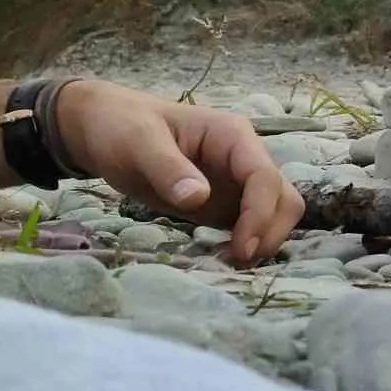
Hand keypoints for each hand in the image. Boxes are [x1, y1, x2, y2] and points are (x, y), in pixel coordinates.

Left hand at [52, 81, 304, 263]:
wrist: (106, 128)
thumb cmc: (123, 126)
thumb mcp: (139, 142)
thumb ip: (168, 169)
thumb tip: (199, 198)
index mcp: (233, 136)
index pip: (265, 176)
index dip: (259, 213)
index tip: (241, 247)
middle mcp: (244, 159)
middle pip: (284, 198)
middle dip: (271, 231)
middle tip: (239, 261)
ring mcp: (237, 182)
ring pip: (276, 213)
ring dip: (264, 239)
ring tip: (232, 264)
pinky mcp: (224, 203)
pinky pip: (250, 225)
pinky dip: (247, 244)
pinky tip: (223, 259)